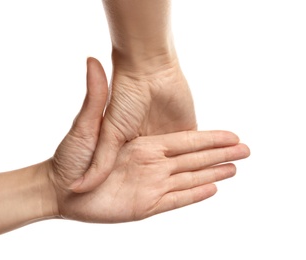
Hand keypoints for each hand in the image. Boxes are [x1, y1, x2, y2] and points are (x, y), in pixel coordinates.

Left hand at [47, 58, 249, 222]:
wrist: (59, 185)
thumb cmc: (69, 155)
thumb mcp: (85, 124)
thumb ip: (95, 95)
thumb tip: (92, 59)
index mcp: (144, 144)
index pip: (184, 141)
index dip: (208, 139)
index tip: (231, 135)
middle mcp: (151, 162)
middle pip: (193, 159)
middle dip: (219, 155)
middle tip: (246, 151)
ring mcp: (149, 183)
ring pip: (188, 178)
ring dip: (212, 172)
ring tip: (235, 168)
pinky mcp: (144, 204)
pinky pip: (174, 199)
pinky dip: (193, 194)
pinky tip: (211, 188)